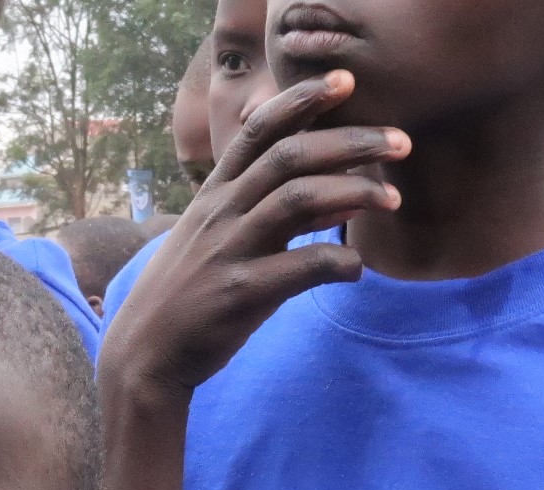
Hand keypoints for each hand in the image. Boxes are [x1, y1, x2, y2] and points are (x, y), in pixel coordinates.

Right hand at [101, 69, 406, 402]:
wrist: (143, 353)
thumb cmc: (185, 293)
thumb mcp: (210, 236)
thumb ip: (262, 206)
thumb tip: (332, 186)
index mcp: (214, 194)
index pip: (259, 130)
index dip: (302, 99)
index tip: (345, 82)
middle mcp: (221, 213)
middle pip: (292, 155)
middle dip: (352, 141)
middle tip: (400, 143)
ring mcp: (229, 250)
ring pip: (299, 198)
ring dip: (356, 192)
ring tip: (393, 199)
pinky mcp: (240, 293)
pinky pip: (304, 266)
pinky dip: (340, 261)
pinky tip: (356, 268)